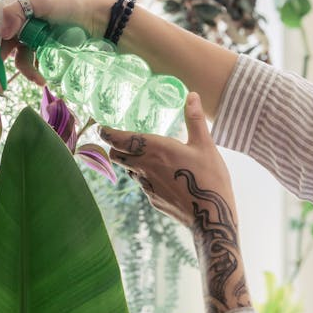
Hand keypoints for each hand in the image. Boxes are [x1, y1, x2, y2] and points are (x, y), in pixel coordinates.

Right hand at [0, 0, 112, 90]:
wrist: (96, 17)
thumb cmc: (69, 5)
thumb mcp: (41, 2)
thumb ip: (16, 11)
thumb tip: (3, 32)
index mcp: (11, 9)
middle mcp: (16, 23)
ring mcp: (28, 37)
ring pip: (14, 60)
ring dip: (21, 72)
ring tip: (37, 81)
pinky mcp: (40, 48)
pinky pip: (29, 63)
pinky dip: (33, 73)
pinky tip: (42, 79)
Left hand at [100, 92, 236, 230]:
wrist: (211, 217)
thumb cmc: (209, 178)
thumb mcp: (205, 145)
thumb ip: (195, 120)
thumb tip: (192, 95)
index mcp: (155, 149)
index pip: (119, 140)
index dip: (107, 133)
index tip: (102, 128)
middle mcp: (145, 167)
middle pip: (116, 155)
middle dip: (115, 146)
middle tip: (120, 139)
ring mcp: (147, 186)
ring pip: (129, 170)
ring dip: (131, 162)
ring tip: (144, 155)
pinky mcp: (153, 199)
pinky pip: (143, 184)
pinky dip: (146, 176)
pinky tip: (163, 175)